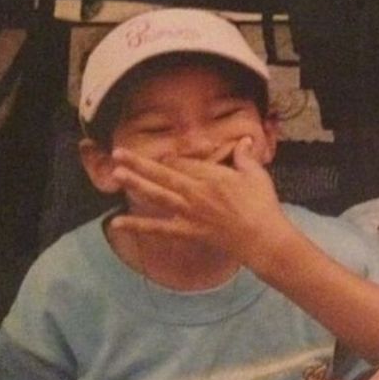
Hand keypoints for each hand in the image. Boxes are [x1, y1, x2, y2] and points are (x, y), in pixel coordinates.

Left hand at [109, 138, 288, 261]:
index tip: (170, 158)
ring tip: (116, 173)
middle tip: (117, 153)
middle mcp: (195, 192)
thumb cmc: (262, 206)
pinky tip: (116, 222)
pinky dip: (137, 226)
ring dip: (135, 183)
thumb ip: (245, 157)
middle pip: (163, 173)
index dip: (176, 159)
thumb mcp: (256, 175)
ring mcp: (188, 213)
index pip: (185, 162)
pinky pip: (158, 229)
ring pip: (157, 194)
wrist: (262, 239)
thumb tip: (245, 141)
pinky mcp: (187, 232)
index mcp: (211, 175)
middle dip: (139, 162)